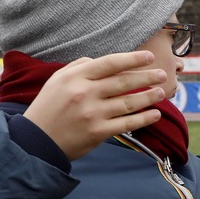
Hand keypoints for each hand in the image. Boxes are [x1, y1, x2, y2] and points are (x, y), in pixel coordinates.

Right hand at [22, 52, 167, 159]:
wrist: (36, 141)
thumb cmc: (48, 107)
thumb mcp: (57, 80)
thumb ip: (79, 66)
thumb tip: (104, 62)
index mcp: (75, 77)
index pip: (110, 63)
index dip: (132, 59)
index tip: (149, 57)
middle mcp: (85, 93)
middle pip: (123, 82)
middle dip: (147, 77)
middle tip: (163, 74)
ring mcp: (92, 114)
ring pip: (128, 103)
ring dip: (149, 97)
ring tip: (162, 92)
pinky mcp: (98, 132)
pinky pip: (127, 124)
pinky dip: (143, 119)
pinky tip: (155, 114)